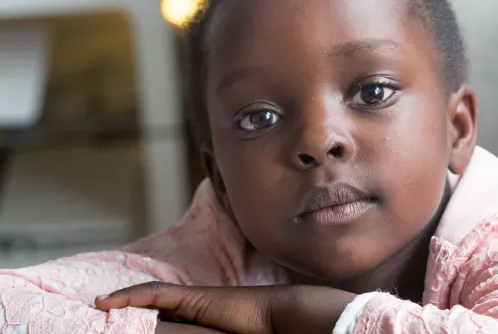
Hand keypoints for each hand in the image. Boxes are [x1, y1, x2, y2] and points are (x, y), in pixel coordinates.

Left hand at [95, 282, 356, 333]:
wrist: (279, 322)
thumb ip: (190, 332)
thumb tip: (168, 329)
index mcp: (196, 328)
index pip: (160, 322)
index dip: (138, 321)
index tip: (116, 325)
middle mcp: (190, 315)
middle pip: (150, 316)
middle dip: (123, 320)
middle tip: (96, 322)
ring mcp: (190, 303)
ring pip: (146, 305)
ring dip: (119, 309)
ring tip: (92, 312)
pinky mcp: (191, 296)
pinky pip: (152, 293)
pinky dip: (128, 296)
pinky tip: (104, 302)